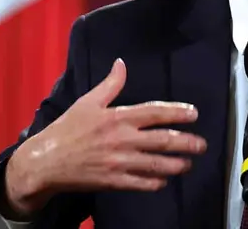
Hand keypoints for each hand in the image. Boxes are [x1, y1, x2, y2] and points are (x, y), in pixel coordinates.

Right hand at [3, 58, 206, 216]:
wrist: (45, 161)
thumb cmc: (66, 129)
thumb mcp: (87, 101)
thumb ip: (110, 84)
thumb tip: (121, 63)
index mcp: (117, 117)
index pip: (155, 112)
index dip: (177, 112)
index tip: (194, 114)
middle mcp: (122, 139)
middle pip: (162, 140)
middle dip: (186, 142)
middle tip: (202, 144)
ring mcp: (119, 162)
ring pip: (156, 164)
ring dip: (176, 164)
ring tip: (189, 163)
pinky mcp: (113, 182)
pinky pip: (141, 183)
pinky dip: (155, 182)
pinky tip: (165, 180)